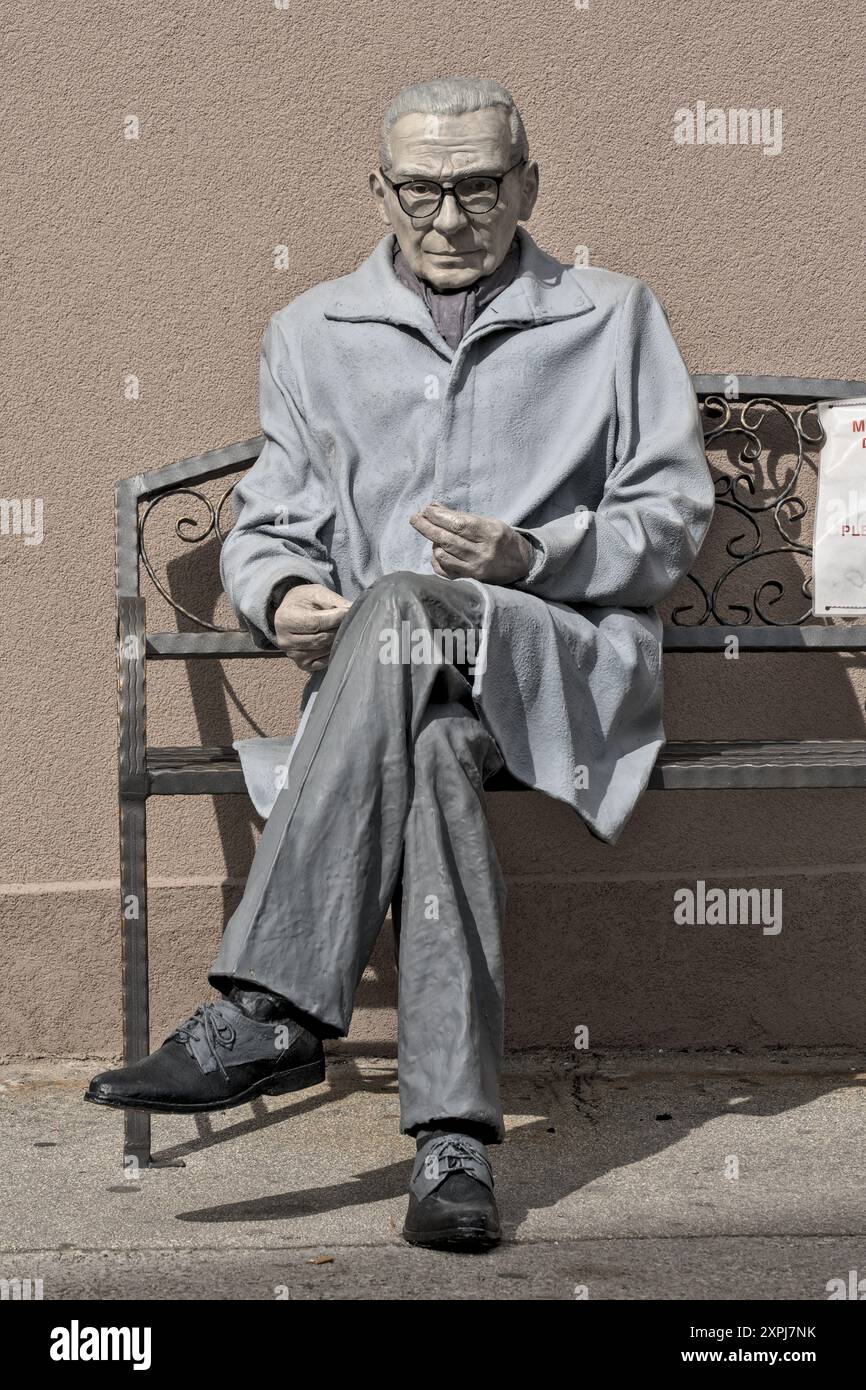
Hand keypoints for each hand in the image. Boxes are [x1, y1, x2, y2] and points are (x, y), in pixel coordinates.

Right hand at [273, 583, 351, 671]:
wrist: (291, 612)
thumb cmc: (305, 601)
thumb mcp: (317, 594)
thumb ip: (334, 601)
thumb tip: (353, 610)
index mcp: (285, 619)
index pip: (316, 623)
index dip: (335, 618)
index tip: (348, 611)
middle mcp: (285, 640)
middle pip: (321, 638)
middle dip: (338, 629)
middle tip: (347, 620)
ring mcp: (292, 654)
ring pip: (324, 650)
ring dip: (336, 640)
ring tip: (339, 628)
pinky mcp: (302, 664)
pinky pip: (324, 662)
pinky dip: (332, 651)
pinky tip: (332, 640)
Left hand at [409, 501, 533, 583]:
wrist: (522, 564)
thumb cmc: (502, 539)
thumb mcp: (488, 522)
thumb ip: (462, 517)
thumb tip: (434, 507)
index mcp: (491, 533)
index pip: (460, 524)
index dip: (440, 517)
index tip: (426, 510)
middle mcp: (484, 552)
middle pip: (448, 539)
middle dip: (428, 527)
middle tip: (415, 519)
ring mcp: (477, 568)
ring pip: (444, 555)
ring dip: (433, 542)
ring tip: (431, 533)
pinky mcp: (472, 579)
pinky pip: (446, 570)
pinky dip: (437, 559)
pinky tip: (437, 551)